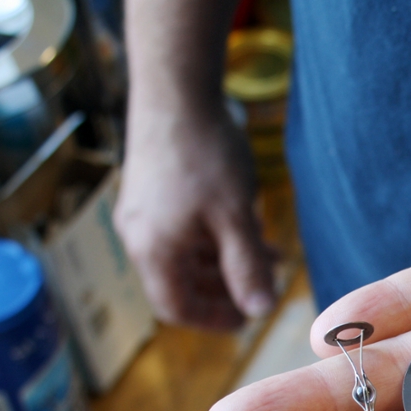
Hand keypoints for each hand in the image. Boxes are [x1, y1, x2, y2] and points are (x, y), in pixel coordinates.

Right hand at [116, 105, 276, 329]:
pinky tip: (252, 228)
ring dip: (226, 263)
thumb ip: (248, 267)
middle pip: (180, 283)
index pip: (176, 307)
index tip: (248, 320)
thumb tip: (261, 310)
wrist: (177, 91)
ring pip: (186, 255)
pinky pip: (184, 230)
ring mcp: (145, 212)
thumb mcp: (235, 218)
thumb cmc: (205, 155)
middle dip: (225, 292)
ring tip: (270, 260)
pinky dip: (216, 238)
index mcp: (153, 250)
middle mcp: (140, 235)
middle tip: (263, 293)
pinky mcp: (154, 191)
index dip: (213, 319)